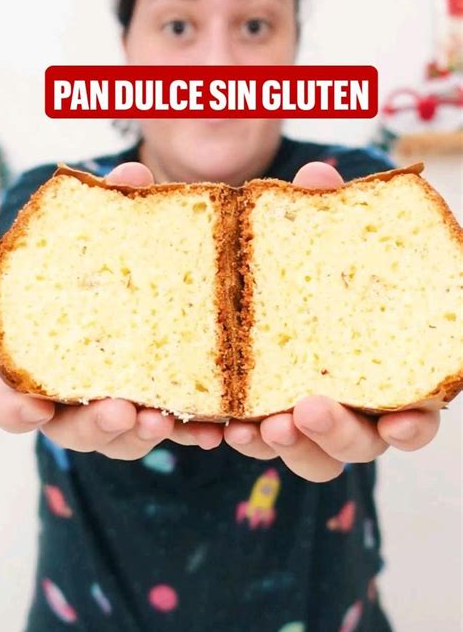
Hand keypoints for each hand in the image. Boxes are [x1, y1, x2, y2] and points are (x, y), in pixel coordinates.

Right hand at [0, 162, 222, 458]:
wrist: (141, 290)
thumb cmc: (103, 271)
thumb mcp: (102, 242)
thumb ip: (110, 215)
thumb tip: (135, 172)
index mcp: (40, 360)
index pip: (11, 397)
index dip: (15, 407)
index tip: (34, 408)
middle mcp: (70, 396)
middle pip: (71, 428)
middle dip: (96, 424)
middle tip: (123, 411)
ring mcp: (112, 410)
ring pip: (120, 439)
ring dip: (145, 434)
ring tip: (170, 420)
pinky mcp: (153, 413)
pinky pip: (169, 433)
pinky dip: (190, 432)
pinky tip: (214, 430)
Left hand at [224, 161, 440, 480]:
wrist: (255, 283)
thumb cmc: (311, 267)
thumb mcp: (314, 239)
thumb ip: (322, 216)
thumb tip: (318, 174)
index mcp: (383, 373)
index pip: (414, 413)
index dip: (413, 423)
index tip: (401, 419)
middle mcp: (353, 408)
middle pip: (358, 446)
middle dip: (335, 433)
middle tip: (306, 408)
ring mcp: (307, 420)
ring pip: (307, 457)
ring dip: (286, 446)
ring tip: (257, 424)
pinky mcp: (263, 420)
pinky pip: (254, 444)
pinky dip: (240, 439)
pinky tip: (216, 425)